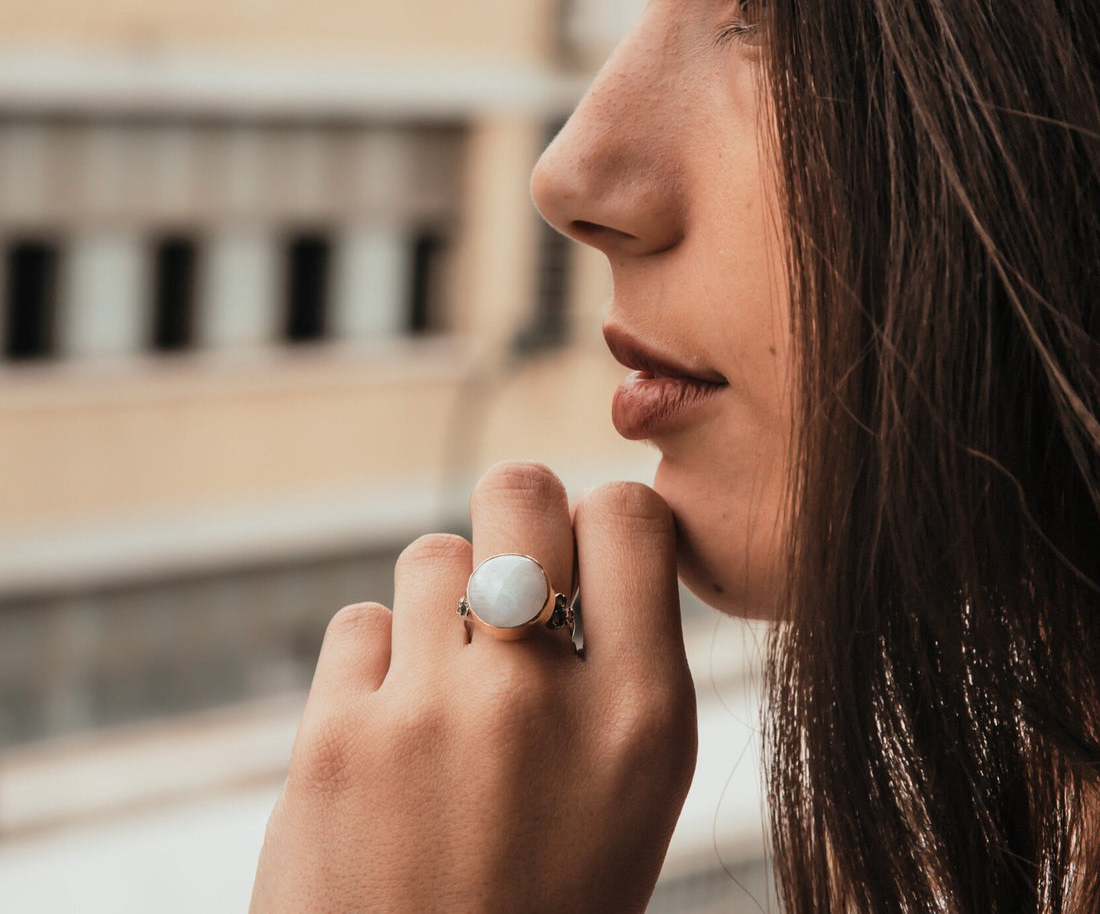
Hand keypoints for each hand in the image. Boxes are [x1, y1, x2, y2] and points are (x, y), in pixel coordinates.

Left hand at [249, 461, 697, 913]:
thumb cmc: (546, 906)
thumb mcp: (630, 794)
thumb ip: (617, 665)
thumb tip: (575, 547)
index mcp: (642, 720)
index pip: (630, 515)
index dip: (603, 520)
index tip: (585, 554)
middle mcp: (541, 700)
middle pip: (518, 492)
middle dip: (516, 516)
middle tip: (509, 572)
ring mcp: (431, 714)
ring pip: (431, 554)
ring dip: (441, 602)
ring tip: (447, 683)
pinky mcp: (333, 740)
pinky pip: (360, 623)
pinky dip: (376, 662)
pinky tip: (390, 733)